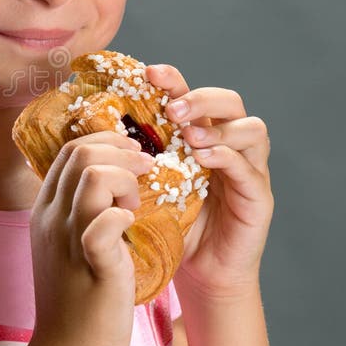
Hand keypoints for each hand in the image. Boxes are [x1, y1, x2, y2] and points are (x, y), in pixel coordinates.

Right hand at [29, 130, 155, 345]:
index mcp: (46, 209)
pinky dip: (122, 215)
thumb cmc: (77, 298)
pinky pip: (103, 223)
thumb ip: (80, 210)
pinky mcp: (93, 263)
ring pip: (93, 177)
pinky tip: (132, 226)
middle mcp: (52, 218)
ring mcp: (68, 239)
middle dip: (122, 153)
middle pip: (81, 153)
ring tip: (136, 203)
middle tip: (145, 172)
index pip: (71, 150)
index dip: (107, 143)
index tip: (133, 156)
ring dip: (125, 179)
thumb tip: (108, 180)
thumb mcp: (68, 244)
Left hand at [146, 64, 273, 298]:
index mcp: (199, 136)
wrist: (198, 273)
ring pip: (251, 128)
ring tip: (189, 136)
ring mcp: (248, 169)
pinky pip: (250, 168)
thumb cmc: (170, 225)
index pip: (192, 96)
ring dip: (218, 127)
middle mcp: (228, 146)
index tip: (148, 73)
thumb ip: (132, 158)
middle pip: (230, 102)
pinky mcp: (259, 197)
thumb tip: (86, 130)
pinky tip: (204, 159)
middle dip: (200, 98)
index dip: (174, 79)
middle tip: (172, 109)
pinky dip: (228, 158)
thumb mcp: (146, 185)